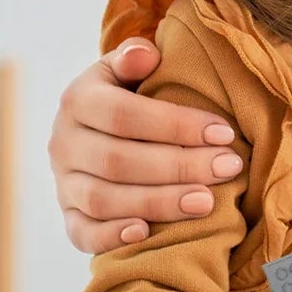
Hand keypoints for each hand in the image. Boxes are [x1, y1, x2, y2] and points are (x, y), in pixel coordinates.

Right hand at [51, 39, 242, 254]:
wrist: (98, 127)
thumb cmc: (130, 94)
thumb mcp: (128, 69)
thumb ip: (134, 58)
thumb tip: (146, 55)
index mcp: (78, 100)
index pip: (125, 115)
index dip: (176, 125)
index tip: (224, 132)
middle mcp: (63, 142)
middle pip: (118, 161)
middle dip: (179, 166)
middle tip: (228, 167)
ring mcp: (63, 182)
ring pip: (103, 200)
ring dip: (158, 202)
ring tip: (206, 201)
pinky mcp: (68, 215)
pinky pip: (82, 232)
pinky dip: (111, 236)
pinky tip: (146, 233)